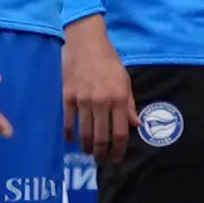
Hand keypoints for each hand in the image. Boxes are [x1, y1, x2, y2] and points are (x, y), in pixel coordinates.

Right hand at [63, 17, 135, 159]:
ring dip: (87, 148)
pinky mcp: (67, 97)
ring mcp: (82, 100)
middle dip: (102, 153)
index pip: (120, 132)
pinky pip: (68, 122)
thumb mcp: (125, 80)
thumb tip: (136, 125)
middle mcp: (101, 102)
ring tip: (90, 153)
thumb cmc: (109, 61)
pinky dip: (70, 135)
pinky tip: (73, 140)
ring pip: (84, 133)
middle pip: (101, 137)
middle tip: (102, 159)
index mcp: (118, 98)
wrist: (86, 43)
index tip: (117, 158)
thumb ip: (129, 105)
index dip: (119, 150)